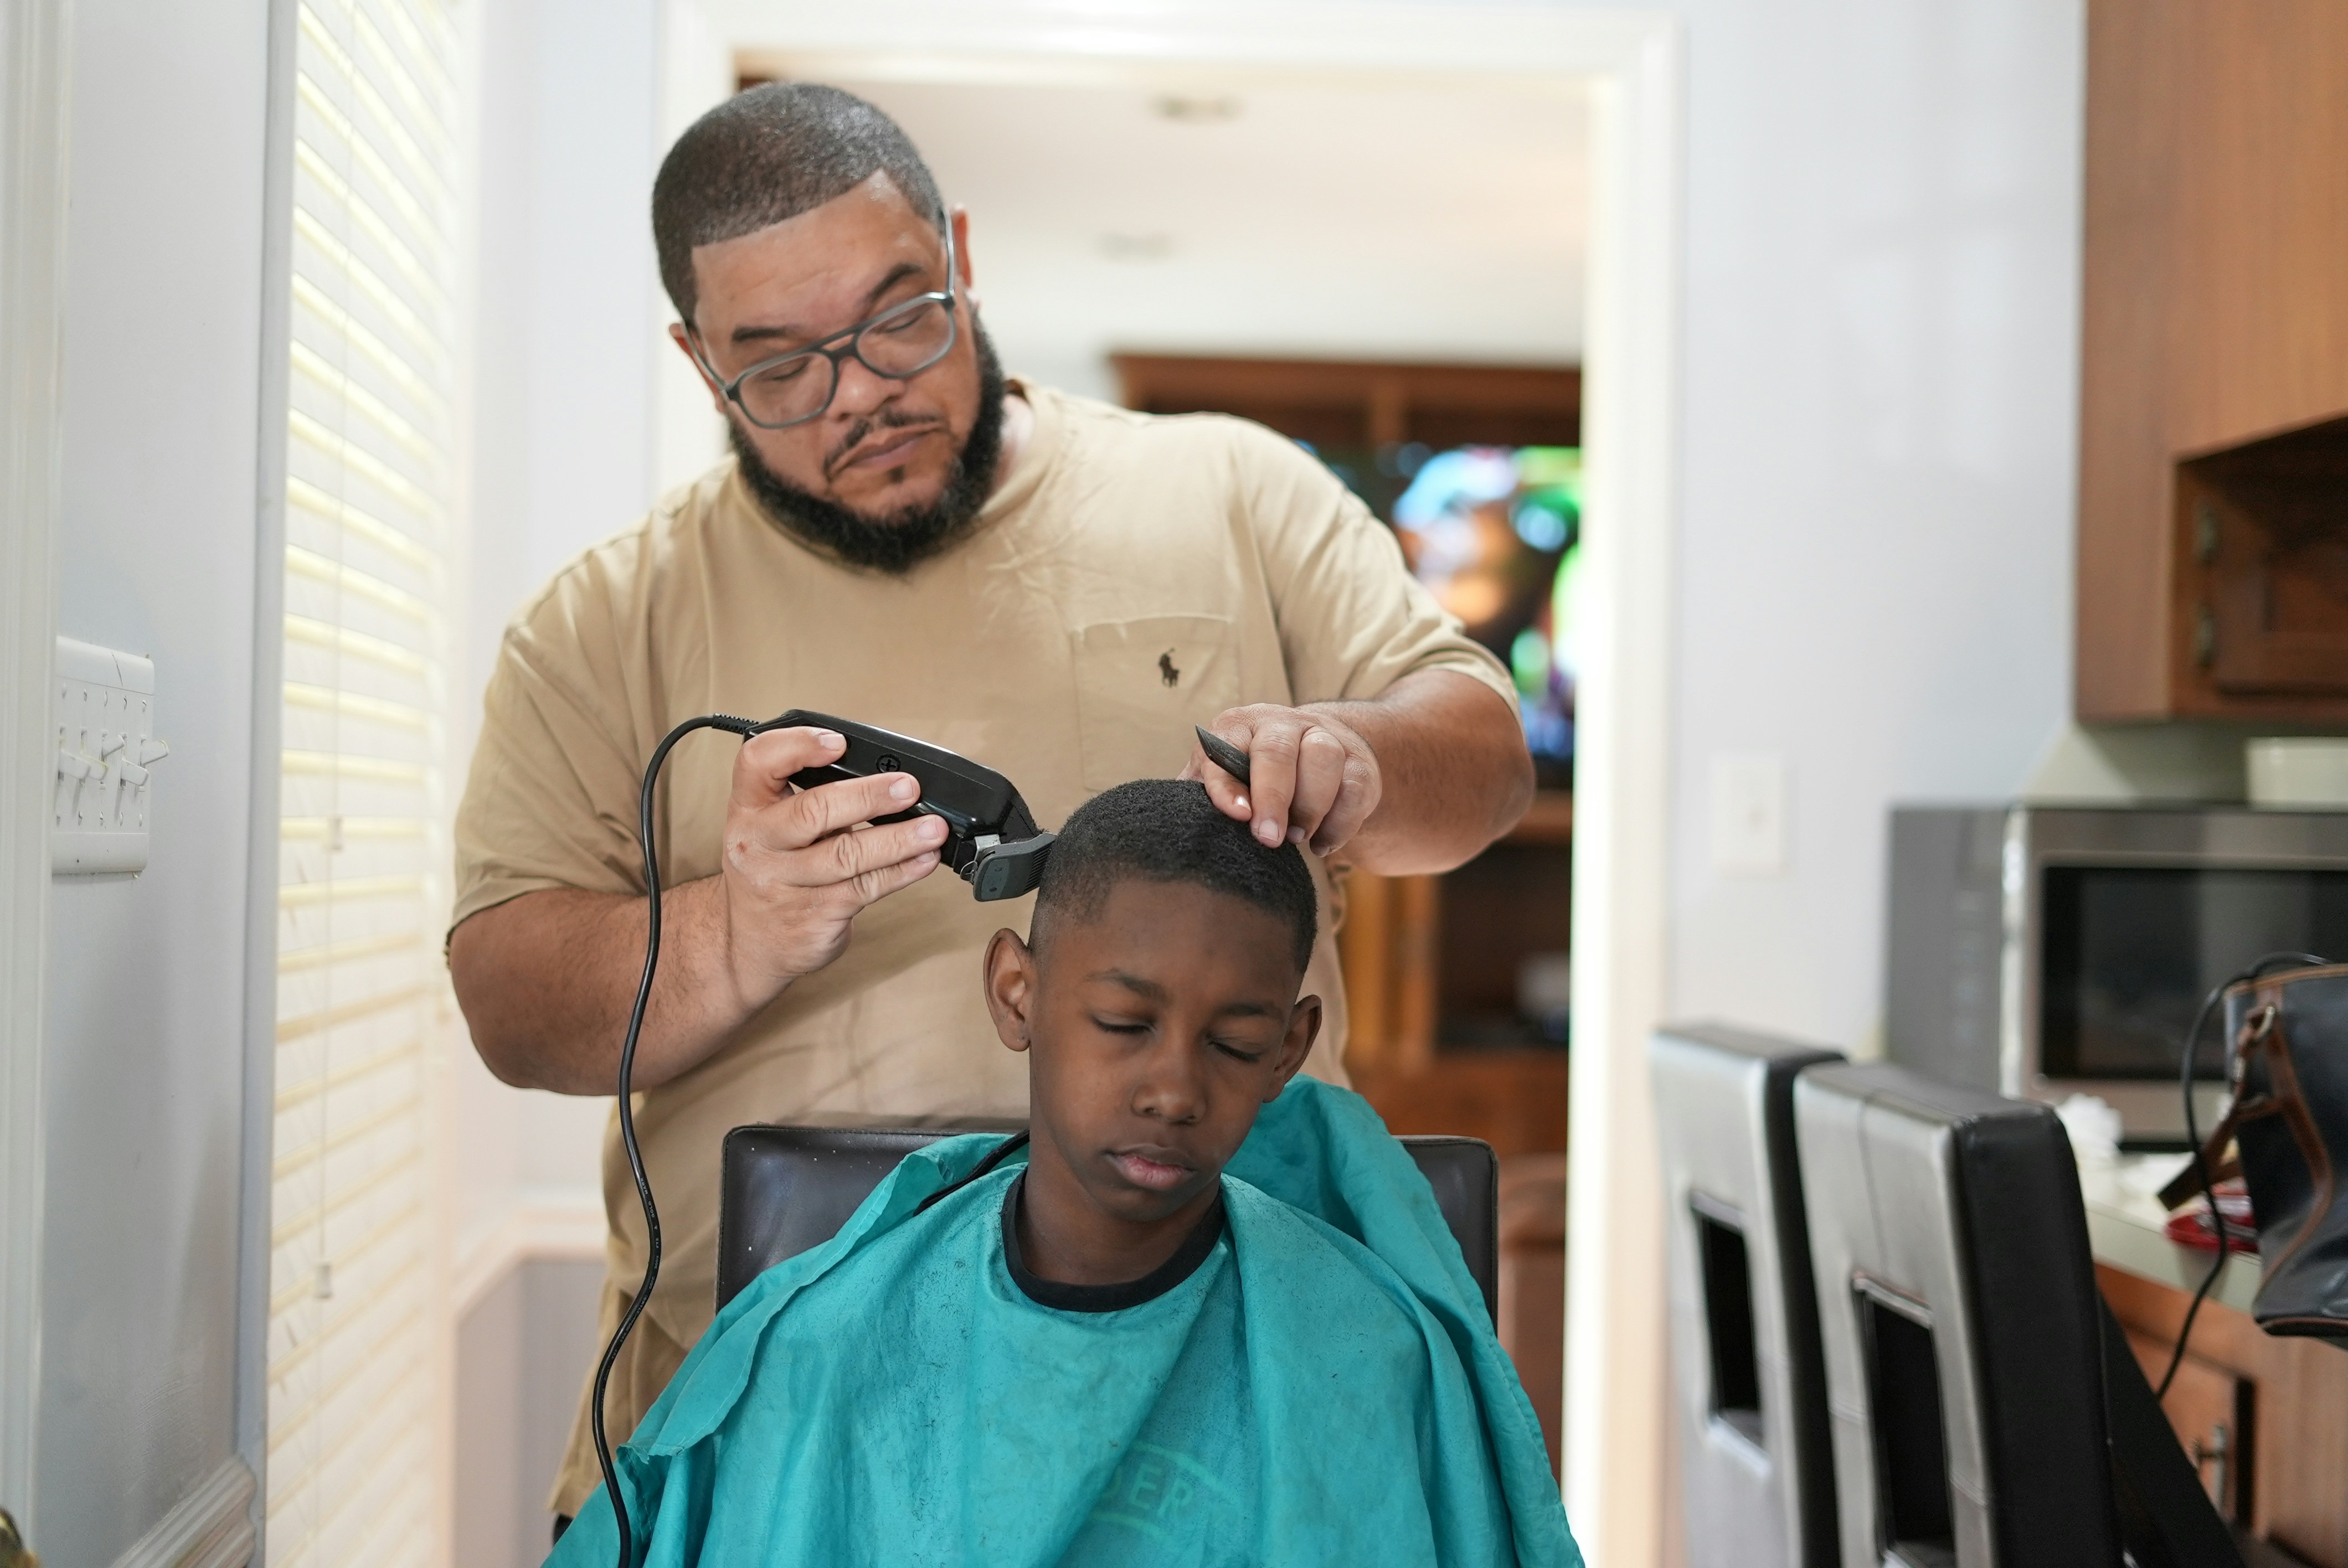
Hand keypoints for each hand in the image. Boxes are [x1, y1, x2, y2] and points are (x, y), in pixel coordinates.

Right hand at [718, 725, 945, 1003]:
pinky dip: (902, 871)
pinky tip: (924, 860)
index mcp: (748, 809)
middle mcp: (758, 844)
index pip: (758, 762)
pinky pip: (865, 888)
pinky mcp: (814, 916)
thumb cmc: (771, 872)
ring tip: (933, 828)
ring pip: (847, 855)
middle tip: (908, 787)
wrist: (750, 944)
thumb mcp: (770, 828)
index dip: (798, 746)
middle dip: (868, 796)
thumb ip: (811, 800)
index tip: (839, 743)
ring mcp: (785, 883)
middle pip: (813, 811)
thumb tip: (886, 779)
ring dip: (898, 839)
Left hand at [1181, 704, 1380, 856]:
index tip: (1237, 816)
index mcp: (1239, 726)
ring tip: (1297, 838)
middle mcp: (1281, 724)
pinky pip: (1355, 787)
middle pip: (1277, 750)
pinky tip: (1322, 844)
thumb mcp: (1226, 776)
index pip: (1226, 749)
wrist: (1316, 753)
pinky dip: (1341, 822)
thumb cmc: (1255, 775)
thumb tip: (1177, 821)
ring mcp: (1324, 737)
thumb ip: (1203, 791)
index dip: (1228, 783)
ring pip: (1323, 760)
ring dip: (1310, 806)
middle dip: (1273, 797)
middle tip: (1269, 839)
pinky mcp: (1358, 761)